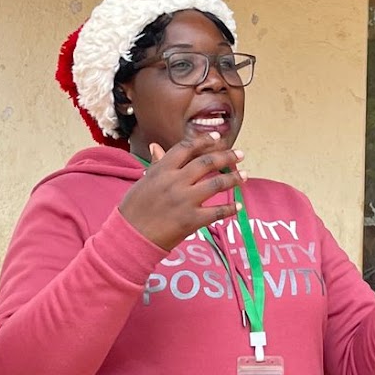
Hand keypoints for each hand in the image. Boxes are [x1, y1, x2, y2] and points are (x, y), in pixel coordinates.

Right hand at [117, 132, 245, 250]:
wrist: (129, 237)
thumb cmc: (133, 210)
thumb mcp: (143, 182)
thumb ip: (155, 165)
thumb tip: (156, 146)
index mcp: (162, 170)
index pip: (187, 147)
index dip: (204, 140)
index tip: (218, 137)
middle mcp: (175, 181)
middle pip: (207, 162)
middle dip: (227, 156)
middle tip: (240, 155)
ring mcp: (184, 200)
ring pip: (216, 184)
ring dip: (233, 179)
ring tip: (244, 176)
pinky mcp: (191, 220)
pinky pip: (217, 212)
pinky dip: (230, 209)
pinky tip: (238, 207)